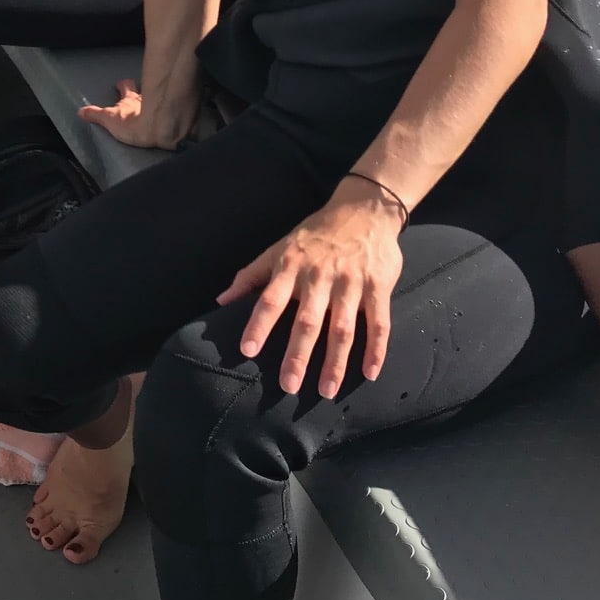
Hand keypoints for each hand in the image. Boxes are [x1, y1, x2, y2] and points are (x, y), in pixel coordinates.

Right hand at [77, 78, 188, 149]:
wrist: (162, 130)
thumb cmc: (135, 125)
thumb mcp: (110, 120)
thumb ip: (95, 115)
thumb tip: (81, 111)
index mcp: (131, 98)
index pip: (126, 85)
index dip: (123, 85)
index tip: (121, 84)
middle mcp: (148, 98)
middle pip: (145, 89)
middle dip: (143, 90)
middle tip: (141, 94)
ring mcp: (164, 104)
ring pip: (161, 98)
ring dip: (160, 101)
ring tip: (160, 107)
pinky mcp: (177, 114)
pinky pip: (176, 110)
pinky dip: (176, 112)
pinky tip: (178, 118)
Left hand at [217, 183, 407, 397]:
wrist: (363, 210)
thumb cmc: (314, 235)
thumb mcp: (278, 249)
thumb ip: (250, 276)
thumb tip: (221, 301)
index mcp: (290, 267)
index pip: (270, 300)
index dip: (258, 325)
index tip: (248, 350)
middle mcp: (319, 277)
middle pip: (307, 321)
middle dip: (298, 355)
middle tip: (289, 385)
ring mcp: (351, 283)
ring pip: (342, 328)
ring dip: (335, 361)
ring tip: (327, 390)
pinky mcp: (378, 286)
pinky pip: (379, 322)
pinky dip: (376, 348)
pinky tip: (370, 372)